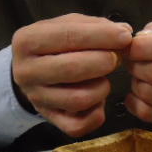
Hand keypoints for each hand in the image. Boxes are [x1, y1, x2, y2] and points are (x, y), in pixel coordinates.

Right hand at [12, 13, 132, 136]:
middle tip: (116, 58)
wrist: (32, 72)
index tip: (125, 36)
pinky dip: (96, 114)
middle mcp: (26, 72)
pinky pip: (78, 125)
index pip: (68, 36)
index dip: (101, 36)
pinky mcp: (50, 119)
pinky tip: (99, 100)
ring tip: (104, 78)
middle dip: (103, 61)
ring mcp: (37, 99)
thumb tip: (124, 32)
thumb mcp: (67, 25)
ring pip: (79, 99)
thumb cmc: (55, 45)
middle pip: (72, 69)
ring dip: (102, 88)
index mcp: (27, 41)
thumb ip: (95, 26)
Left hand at [126, 19, 151, 122]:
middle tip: (131, 59)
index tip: (131, 45)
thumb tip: (140, 40)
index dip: (146, 47)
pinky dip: (134, 101)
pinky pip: (147, 113)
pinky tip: (136, 91)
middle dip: (138, 65)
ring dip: (136, 82)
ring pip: (151, 94)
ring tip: (138, 73)